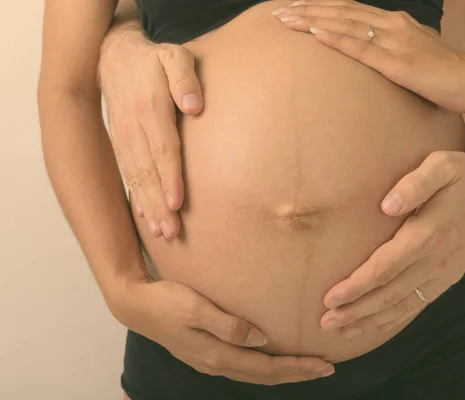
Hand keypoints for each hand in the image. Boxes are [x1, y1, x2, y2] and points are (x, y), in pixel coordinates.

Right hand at [98, 29, 202, 239]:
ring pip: (135, 177)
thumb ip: (185, 79)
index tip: (177, 203)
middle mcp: (133, 128)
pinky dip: (136, 197)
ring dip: (147, 207)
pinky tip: (145, 217)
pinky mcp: (120, 144)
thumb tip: (194, 106)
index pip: (162, 149)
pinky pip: (127, 174)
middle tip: (171, 231)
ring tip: (161, 232)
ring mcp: (124, 138)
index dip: (170, 178)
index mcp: (149, 108)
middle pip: (147, 171)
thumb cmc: (154, 60)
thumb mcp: (174, 57)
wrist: (114, 56)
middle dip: (158, 204)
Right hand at [110, 279, 334, 384]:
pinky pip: (245, 367)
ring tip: (307, 367)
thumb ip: (228, 325)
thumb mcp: (196, 308)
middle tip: (326, 368)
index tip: (323, 364)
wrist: (137, 305)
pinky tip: (273, 358)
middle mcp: (217, 364)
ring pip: (256, 374)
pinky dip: (266, 367)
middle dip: (297, 374)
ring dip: (284, 372)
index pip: (267, 369)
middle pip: (265, 376)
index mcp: (218, 355)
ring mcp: (211, 361)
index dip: (297, 368)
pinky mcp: (208, 353)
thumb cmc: (167, 302)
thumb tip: (261, 339)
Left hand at [273, 0, 464, 111]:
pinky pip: (361, 48)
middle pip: (341, 12)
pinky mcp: (397, 63)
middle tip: (277, 13)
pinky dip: (336, 39)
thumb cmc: (446, 71)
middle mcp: (391, 25)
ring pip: (345, 24)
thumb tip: (373, 54)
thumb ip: (393, 49)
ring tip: (285, 20)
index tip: (295, 8)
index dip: (321, 7)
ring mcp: (394, 41)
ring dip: (312, 20)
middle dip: (307, 10)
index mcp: (394, 23)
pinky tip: (316, 34)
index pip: (350, 10)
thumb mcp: (416, 53)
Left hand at [317, 151, 464, 337]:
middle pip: (389, 293)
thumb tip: (386, 205)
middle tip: (325, 322)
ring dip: (371, 320)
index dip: (356, 286)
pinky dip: (395, 319)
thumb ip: (415, 184)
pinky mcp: (448, 277)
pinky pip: (418, 304)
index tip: (330, 298)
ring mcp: (444, 272)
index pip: (385, 268)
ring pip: (402, 305)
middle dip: (355, 310)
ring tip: (342, 331)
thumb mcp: (442, 166)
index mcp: (429, 235)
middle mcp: (436, 260)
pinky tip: (375, 326)